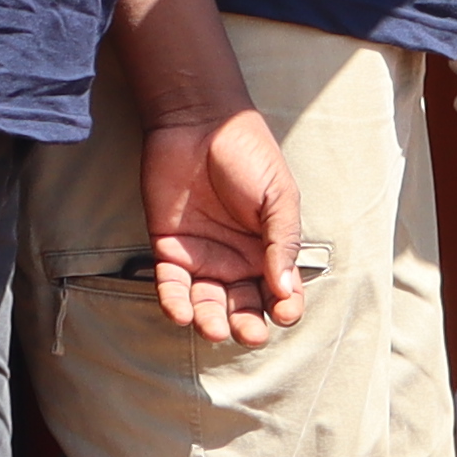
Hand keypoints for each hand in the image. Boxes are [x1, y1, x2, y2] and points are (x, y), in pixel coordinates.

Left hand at [139, 107, 304, 344]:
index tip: (284, 313)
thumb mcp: (279, 194)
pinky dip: (175, 302)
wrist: (199, 123)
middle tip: (248, 333)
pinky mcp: (170, 251)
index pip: (280, 290)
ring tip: (213, 328)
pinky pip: (171, 286)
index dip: (285, 307)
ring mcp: (203, 258)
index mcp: (269, 248)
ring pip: (206, 303)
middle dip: (247, 324)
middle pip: (243, 305)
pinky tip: (182, 312)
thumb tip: (286, 288)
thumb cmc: (248, 153)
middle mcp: (237, 259)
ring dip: (210, 321)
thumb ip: (283, 239)